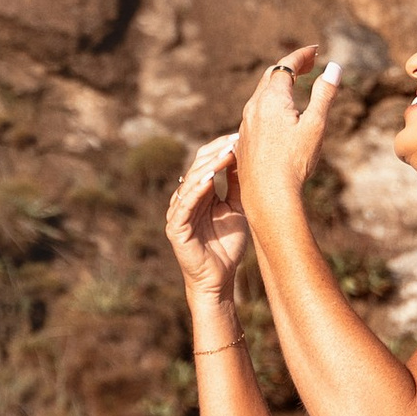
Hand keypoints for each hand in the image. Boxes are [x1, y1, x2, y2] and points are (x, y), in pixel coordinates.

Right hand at [165, 131, 249, 304]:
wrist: (220, 279)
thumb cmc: (228, 247)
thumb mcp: (236, 208)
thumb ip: (234, 184)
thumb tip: (241, 155)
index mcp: (198, 194)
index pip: (205, 163)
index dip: (220, 148)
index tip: (240, 136)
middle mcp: (184, 200)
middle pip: (196, 167)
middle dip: (215, 152)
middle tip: (234, 139)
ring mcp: (177, 214)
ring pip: (189, 182)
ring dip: (207, 167)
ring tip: (225, 154)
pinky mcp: (175, 228)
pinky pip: (183, 205)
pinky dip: (195, 190)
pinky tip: (209, 179)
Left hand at [234, 43, 340, 224]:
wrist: (268, 196)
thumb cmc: (294, 162)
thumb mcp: (315, 125)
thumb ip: (324, 94)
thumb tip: (334, 67)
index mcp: (271, 99)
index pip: (286, 66)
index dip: (301, 55)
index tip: (314, 50)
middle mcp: (253, 108)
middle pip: (270, 76)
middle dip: (290, 66)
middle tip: (309, 62)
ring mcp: (245, 125)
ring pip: (260, 95)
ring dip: (278, 85)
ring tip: (294, 84)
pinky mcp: (243, 141)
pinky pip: (255, 114)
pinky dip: (269, 104)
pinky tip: (278, 116)